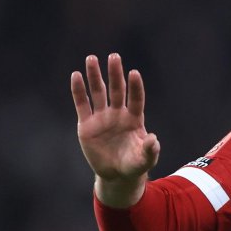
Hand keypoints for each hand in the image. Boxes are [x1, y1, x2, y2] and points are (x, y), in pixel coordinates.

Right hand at [71, 54, 159, 204]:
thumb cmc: (134, 165)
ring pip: (98, 92)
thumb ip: (149, 150)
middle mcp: (118, 114)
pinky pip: (82, 104)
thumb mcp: (144, 160)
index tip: (134, 73)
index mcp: (134, 119)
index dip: (135, 87)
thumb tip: (153, 139)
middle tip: (114, 56)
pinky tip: (76, 76)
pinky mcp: (86, 124)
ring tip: (91, 58)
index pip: (135, 99)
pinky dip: (78, 90)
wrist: (116, 174)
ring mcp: (101, 117)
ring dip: (95, 76)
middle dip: (115, 74)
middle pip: (116, 90)